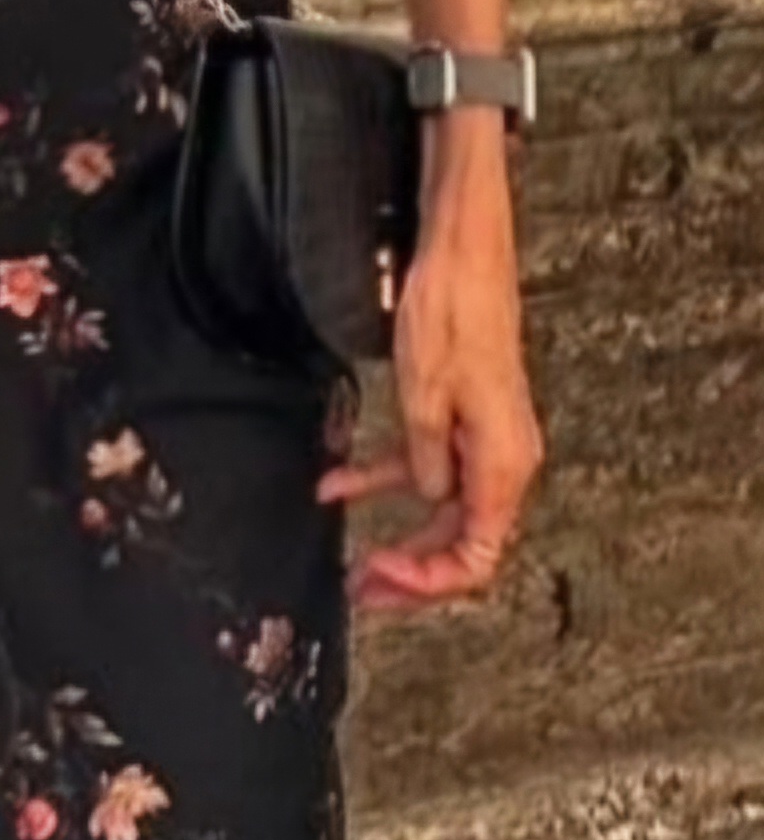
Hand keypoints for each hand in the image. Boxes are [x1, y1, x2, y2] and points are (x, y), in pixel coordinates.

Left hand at [318, 151, 543, 613]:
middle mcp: (503, 460)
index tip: (378, 576)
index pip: (475, 557)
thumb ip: (425, 460)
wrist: (464, 247)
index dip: (427, 581)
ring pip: (441, 507)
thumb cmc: (453, 313)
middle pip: (460, 541)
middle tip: (360, 592)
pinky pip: (429, 463)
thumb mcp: (425, 398)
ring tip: (350, 561)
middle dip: (410, 571)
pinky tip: (336, 482)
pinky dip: (386, 476)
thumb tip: (426, 496)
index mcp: (503, 466)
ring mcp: (485, 438)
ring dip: (396, 531)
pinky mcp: (466, 415)